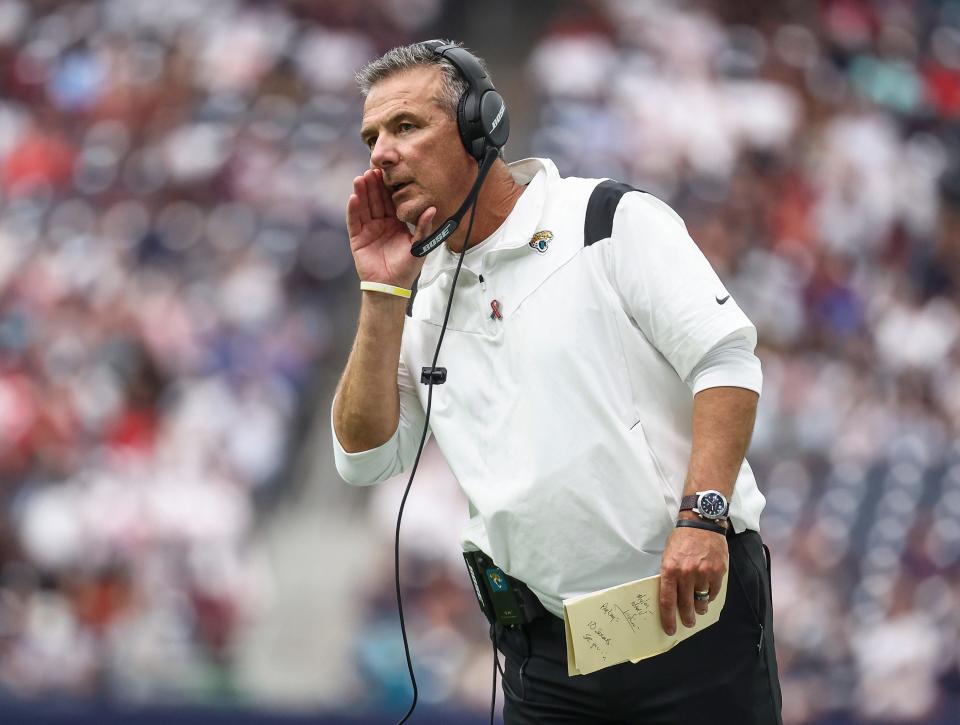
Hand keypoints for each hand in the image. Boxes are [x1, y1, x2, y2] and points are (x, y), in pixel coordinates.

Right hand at [346, 168, 436, 288]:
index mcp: (396, 222)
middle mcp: (381, 223)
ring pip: (364, 206)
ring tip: (361, 178)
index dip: (388, 187)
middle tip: (372, 169)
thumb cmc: (407, 268)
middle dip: (374, 185)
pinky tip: (353, 196)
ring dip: (362, 192)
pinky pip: (354, 220)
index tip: (388, 172)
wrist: (391, 286)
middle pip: (376, 200)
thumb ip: (424, 227)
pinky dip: (353, 209)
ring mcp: (368, 229)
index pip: (391, 201)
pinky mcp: (357, 237)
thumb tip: (432, 209)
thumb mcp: (419, 246)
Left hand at [658, 520, 727, 635]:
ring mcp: (703, 573)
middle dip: (686, 617)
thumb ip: (669, 575)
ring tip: (699, 610)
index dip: (668, 618)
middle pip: (685, 604)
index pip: (667, 600)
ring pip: (702, 601)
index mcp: (670, 570)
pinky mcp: (718, 572)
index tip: (670, 629)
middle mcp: (686, 573)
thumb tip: (671, 595)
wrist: (702, 523)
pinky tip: (708, 594)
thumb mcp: (668, 555)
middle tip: (687, 623)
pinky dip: (710, 596)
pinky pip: (714, 592)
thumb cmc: (682, 539)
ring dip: (700, 608)